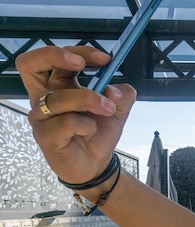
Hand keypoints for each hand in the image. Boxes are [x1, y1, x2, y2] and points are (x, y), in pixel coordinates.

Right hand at [15, 45, 136, 185]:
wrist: (96, 164)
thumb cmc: (98, 133)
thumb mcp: (117, 110)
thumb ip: (122, 96)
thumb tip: (115, 90)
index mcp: (58, 85)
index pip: (54, 57)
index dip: (79, 51)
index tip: (106, 59)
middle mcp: (43, 97)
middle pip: (29, 64)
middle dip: (55, 56)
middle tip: (82, 64)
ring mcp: (41, 117)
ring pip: (59, 98)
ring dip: (89, 100)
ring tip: (107, 110)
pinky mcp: (44, 136)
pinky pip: (66, 123)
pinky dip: (86, 125)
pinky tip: (90, 132)